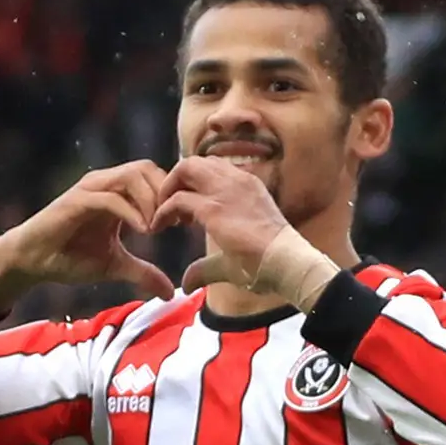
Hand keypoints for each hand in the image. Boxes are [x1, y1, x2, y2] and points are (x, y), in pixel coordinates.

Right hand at [0, 163, 175, 315]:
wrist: (33, 261)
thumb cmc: (71, 257)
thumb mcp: (116, 267)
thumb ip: (143, 273)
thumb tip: (171, 292)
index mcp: (117, 194)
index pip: (153, 178)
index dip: (172, 196)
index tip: (183, 224)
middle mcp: (105, 184)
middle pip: (147, 169)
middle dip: (166, 193)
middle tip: (175, 223)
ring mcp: (90, 190)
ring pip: (131, 175)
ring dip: (151, 200)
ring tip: (158, 228)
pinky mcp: (76, 201)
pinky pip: (110, 197)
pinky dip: (131, 211)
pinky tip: (143, 231)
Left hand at [159, 154, 339, 305]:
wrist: (286, 262)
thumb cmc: (269, 261)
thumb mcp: (234, 257)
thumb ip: (206, 267)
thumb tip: (187, 283)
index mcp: (248, 185)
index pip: (213, 167)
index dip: (194, 184)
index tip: (187, 210)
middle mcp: (236, 180)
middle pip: (195, 162)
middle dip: (176, 180)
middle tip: (169, 206)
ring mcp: (225, 190)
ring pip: (184, 169)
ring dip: (168, 188)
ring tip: (162, 213)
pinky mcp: (213, 207)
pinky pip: (177, 198)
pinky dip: (163, 210)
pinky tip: (159, 226)